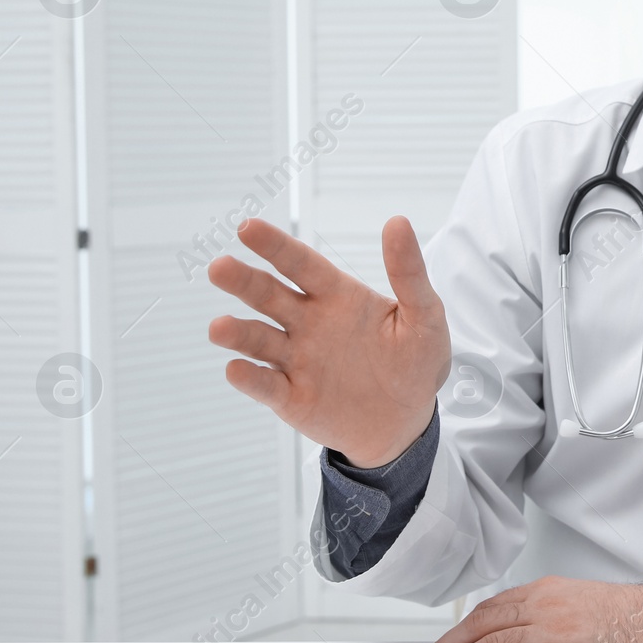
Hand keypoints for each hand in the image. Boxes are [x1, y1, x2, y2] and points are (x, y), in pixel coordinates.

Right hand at [206, 216, 449, 467]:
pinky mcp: (290, 397)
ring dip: (237, 333)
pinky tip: (236, 369)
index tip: (247, 227)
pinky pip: (265, 386)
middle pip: (268, 296)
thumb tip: (397, 221)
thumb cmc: (416, 361)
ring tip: (219, 327)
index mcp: (336, 296)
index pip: (300, 264)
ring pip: (258, 340)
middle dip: (243, 281)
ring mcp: (295, 360)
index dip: (275, 246)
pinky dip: (249, 379)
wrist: (407, 421)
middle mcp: (308, 323)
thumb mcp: (424, 315)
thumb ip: (408, 272)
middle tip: (219, 267)